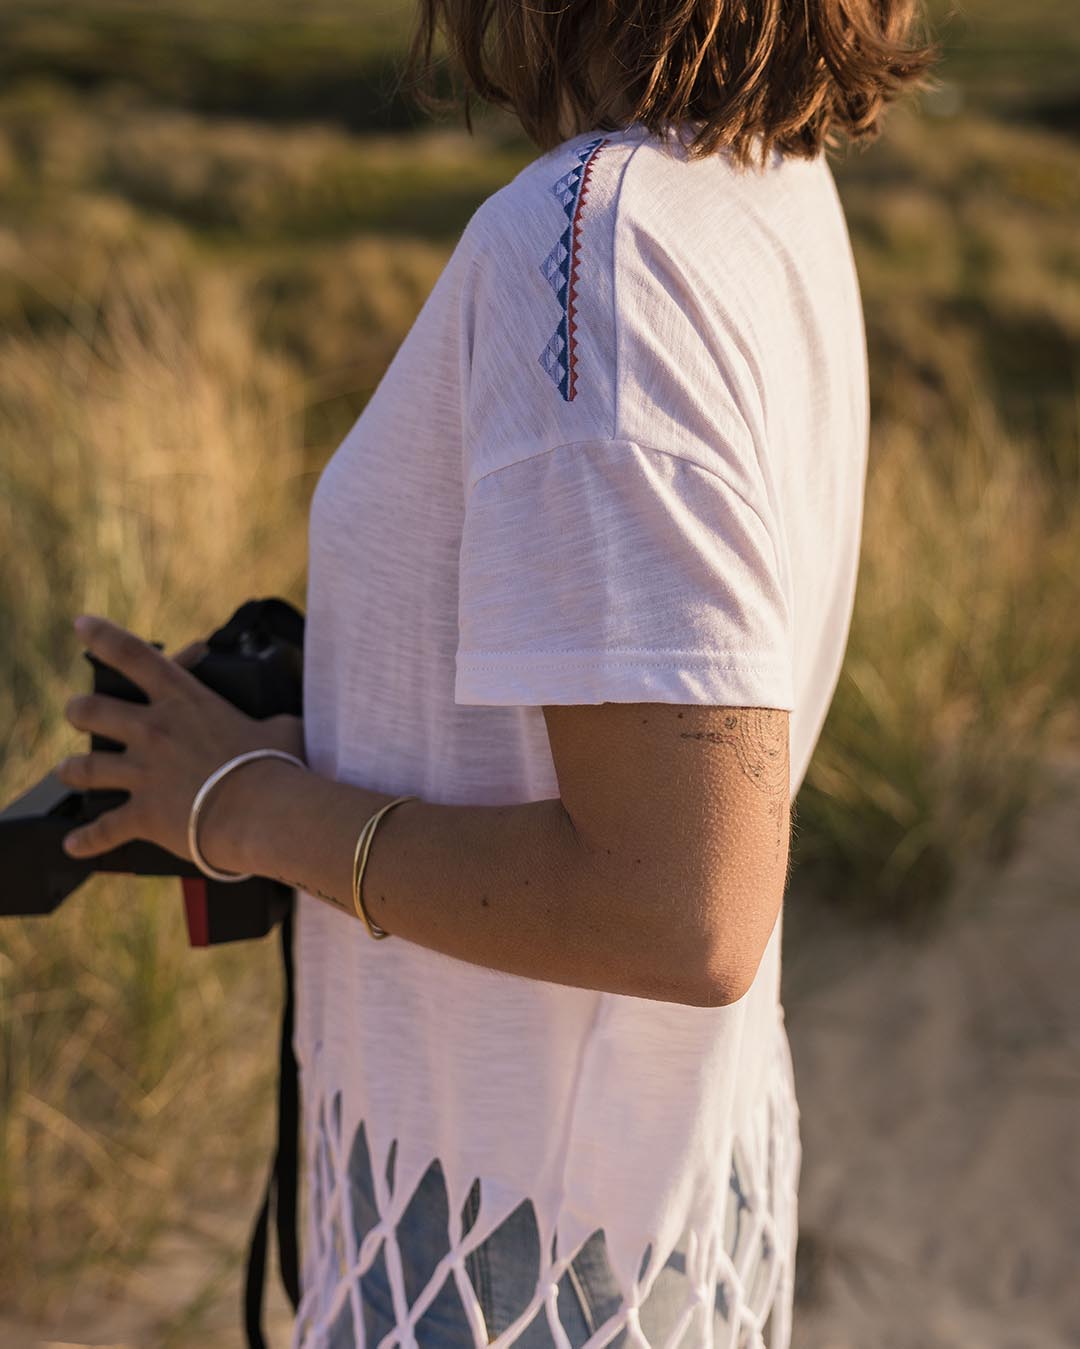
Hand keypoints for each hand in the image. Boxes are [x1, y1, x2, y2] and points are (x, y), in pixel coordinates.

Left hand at [55, 613, 306, 861]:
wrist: (265, 812)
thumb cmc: (280, 766)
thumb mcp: (283, 728)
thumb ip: (272, 723)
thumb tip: (284, 729)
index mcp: (185, 700)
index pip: (134, 655)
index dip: (103, 636)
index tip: (82, 625)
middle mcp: (154, 731)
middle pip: (94, 710)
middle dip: (80, 710)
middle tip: (78, 711)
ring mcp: (143, 773)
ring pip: (86, 768)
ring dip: (72, 770)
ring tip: (66, 772)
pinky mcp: (143, 815)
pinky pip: (104, 829)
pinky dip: (87, 840)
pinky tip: (73, 846)